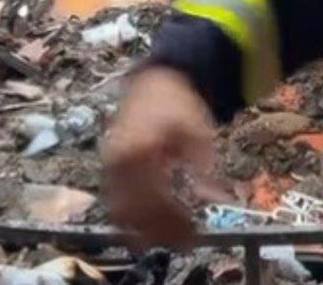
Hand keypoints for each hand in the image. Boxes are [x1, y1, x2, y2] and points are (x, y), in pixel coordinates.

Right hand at [104, 66, 216, 248]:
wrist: (155, 83)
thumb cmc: (178, 105)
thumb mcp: (198, 133)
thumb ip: (203, 169)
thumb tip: (213, 201)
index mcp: (138, 148)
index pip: (153, 197)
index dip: (173, 219)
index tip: (193, 230)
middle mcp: (116, 160)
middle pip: (132, 211)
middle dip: (159, 231)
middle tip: (186, 240)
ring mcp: (109, 166)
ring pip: (120, 213)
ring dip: (144, 231)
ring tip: (172, 237)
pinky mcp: (109, 171)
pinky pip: (116, 204)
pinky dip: (134, 219)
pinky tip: (156, 226)